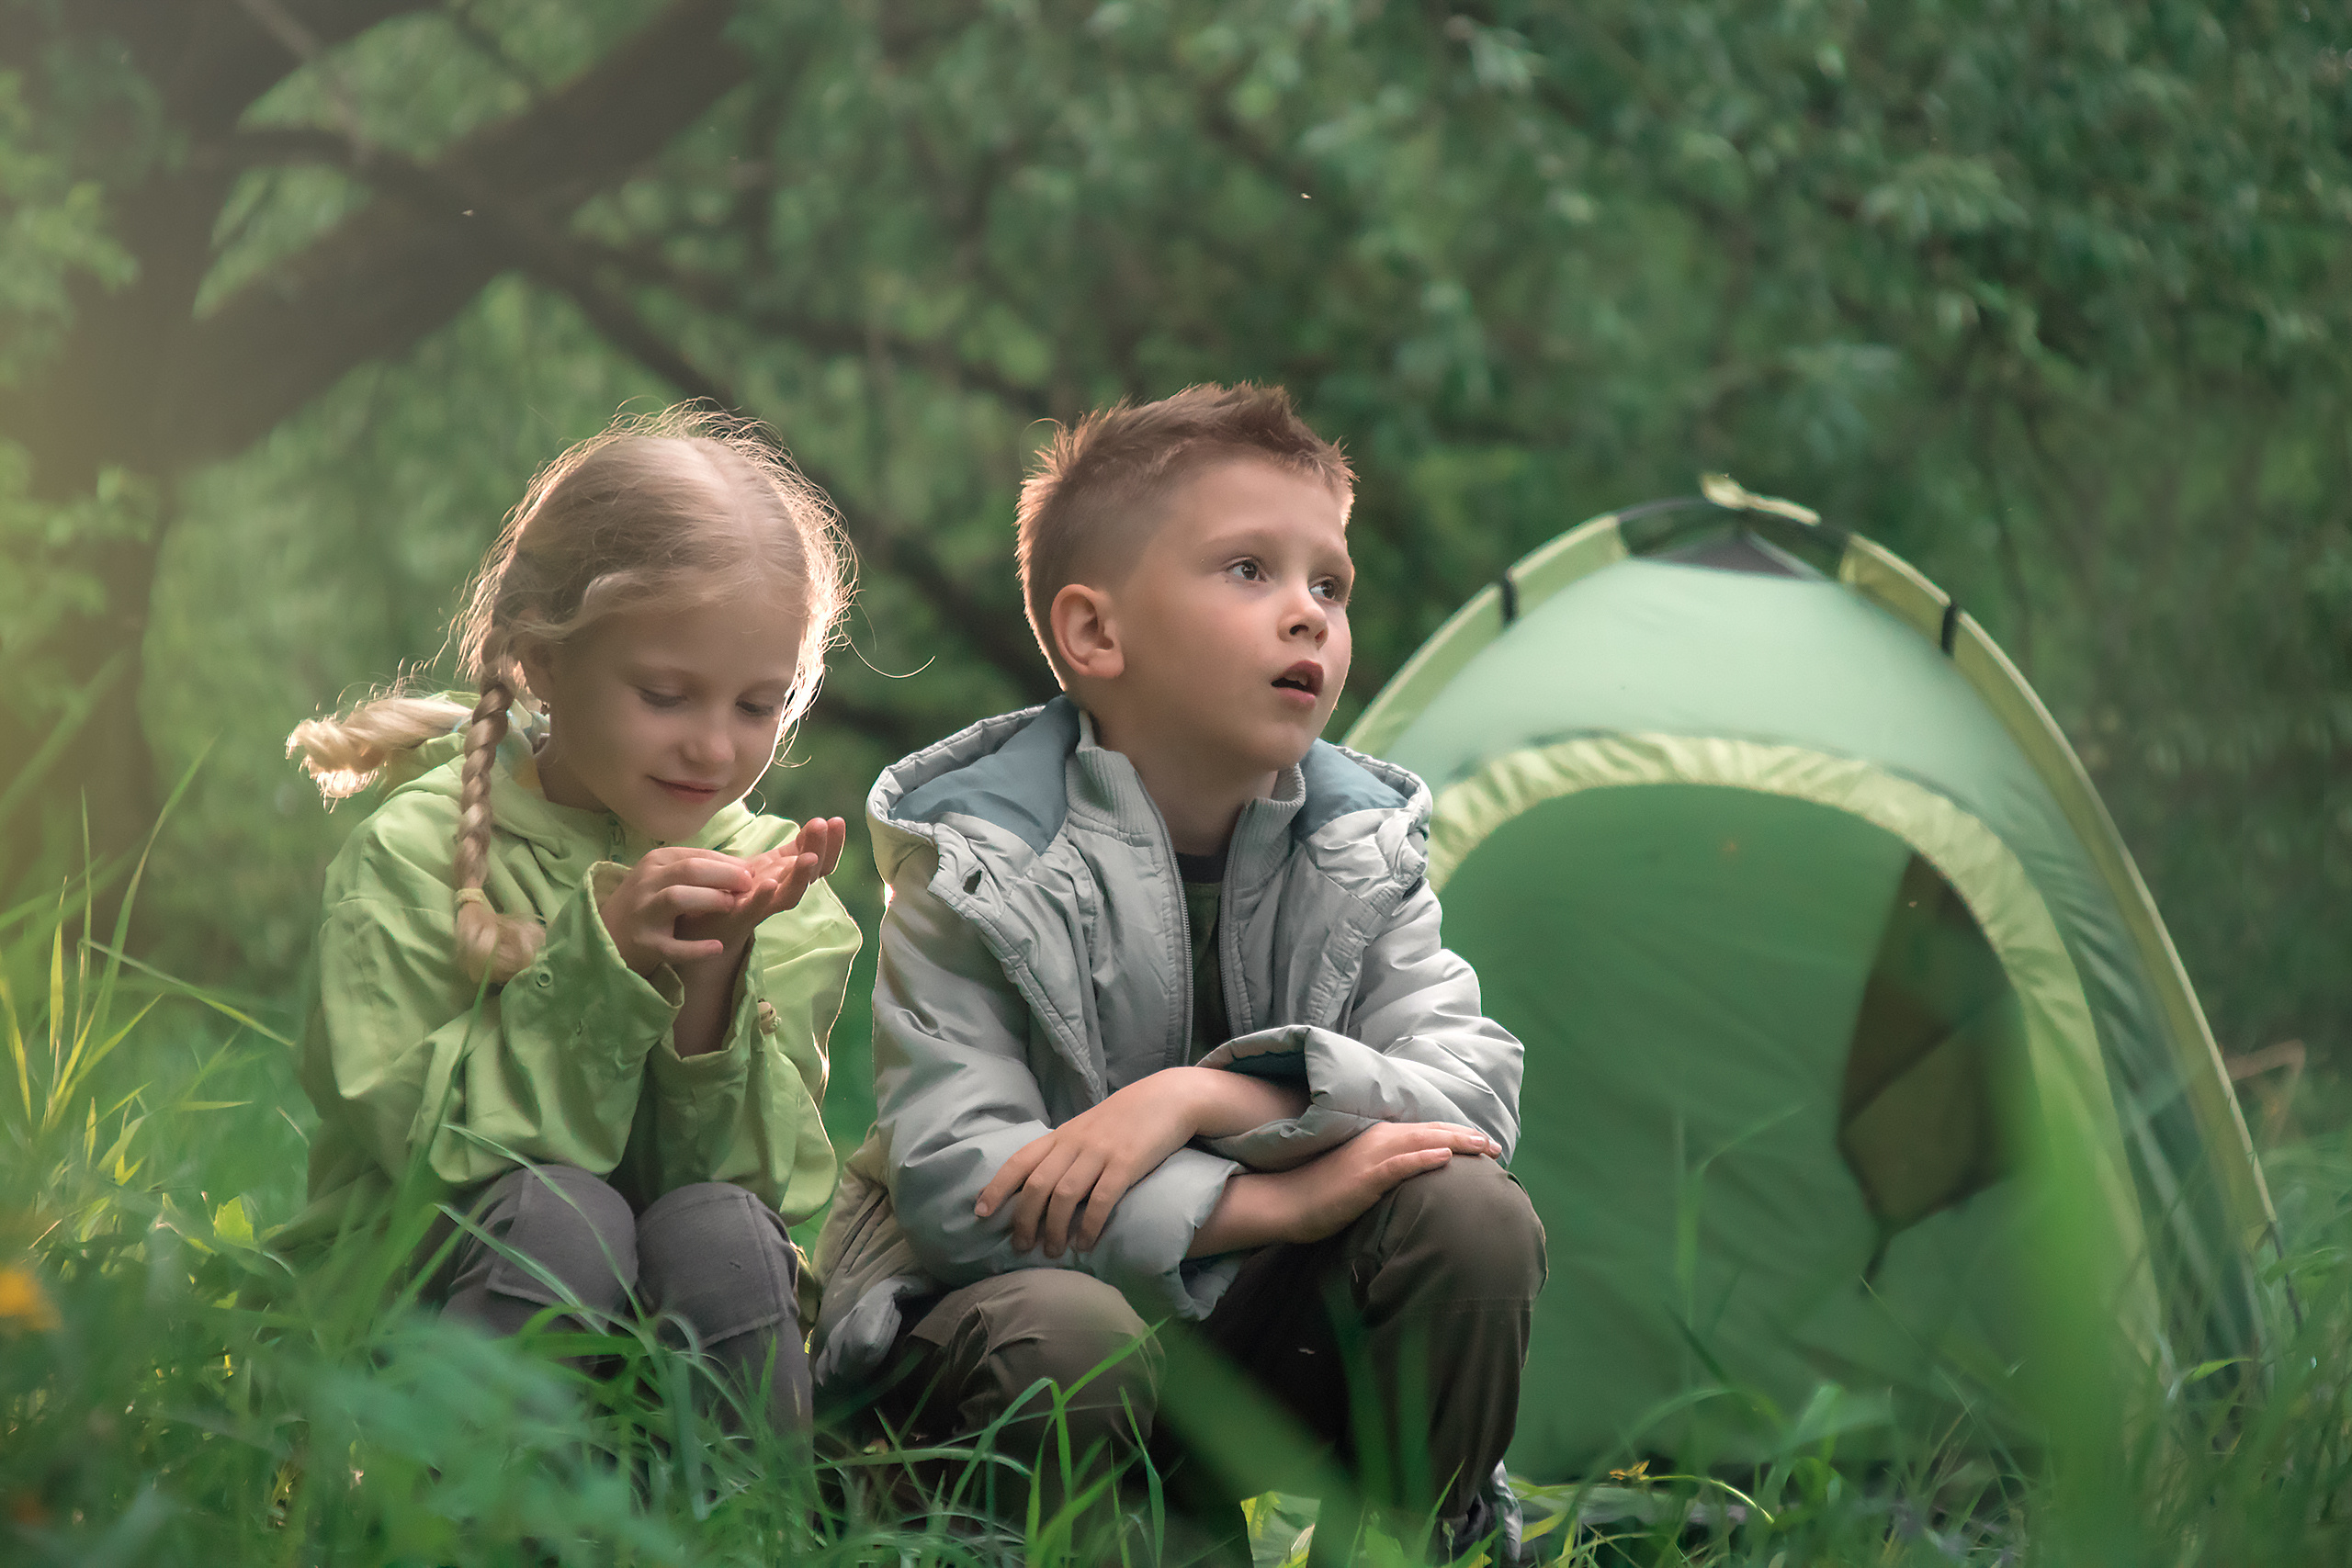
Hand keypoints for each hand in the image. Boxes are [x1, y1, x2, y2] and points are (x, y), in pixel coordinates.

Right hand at [597, 846, 758, 973]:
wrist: (606, 937)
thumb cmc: (646, 903)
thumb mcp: (664, 878)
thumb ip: (697, 871)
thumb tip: (743, 867)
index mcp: (654, 862)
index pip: (696, 856)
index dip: (727, 863)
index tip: (750, 872)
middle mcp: (646, 883)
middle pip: (689, 870)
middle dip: (724, 875)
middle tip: (748, 886)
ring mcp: (642, 913)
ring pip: (677, 898)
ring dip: (709, 900)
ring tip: (732, 907)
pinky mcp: (643, 944)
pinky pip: (672, 946)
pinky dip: (696, 948)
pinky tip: (717, 947)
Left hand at [673, 816, 847, 968]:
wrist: (706, 923)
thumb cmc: (741, 891)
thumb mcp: (770, 865)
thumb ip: (794, 849)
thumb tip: (820, 823)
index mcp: (790, 876)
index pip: (820, 861)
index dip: (832, 844)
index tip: (838, 821)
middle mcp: (782, 892)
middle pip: (809, 875)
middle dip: (819, 850)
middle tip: (822, 826)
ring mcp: (763, 906)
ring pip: (789, 895)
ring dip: (801, 877)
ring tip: (809, 858)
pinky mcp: (738, 916)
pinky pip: (754, 909)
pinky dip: (763, 898)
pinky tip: (770, 884)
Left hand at [975, 1073, 1203, 1258]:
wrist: (1167, 1098)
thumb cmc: (1124, 1120)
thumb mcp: (1086, 1130)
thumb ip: (1064, 1153)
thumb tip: (1040, 1188)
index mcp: (1061, 1135)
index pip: (1019, 1161)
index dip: (997, 1186)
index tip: (981, 1212)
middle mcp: (1075, 1143)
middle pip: (1037, 1185)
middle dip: (1024, 1220)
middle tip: (1021, 1246)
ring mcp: (1100, 1153)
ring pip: (1064, 1196)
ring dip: (1054, 1229)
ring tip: (1053, 1251)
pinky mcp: (1126, 1164)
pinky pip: (1101, 1200)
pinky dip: (1088, 1226)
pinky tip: (1085, 1244)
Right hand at [1188, 1122, 1499, 1255]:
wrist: (1286, 1202)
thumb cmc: (1320, 1192)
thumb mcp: (1358, 1174)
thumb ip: (1385, 1169)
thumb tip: (1411, 1178)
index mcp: (1376, 1138)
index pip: (1423, 1131)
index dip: (1454, 1134)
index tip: (1482, 1143)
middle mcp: (1376, 1140)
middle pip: (1429, 1132)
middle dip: (1464, 1137)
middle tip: (1494, 1146)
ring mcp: (1369, 1157)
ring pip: (1420, 1142)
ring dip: (1454, 1142)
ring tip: (1482, 1147)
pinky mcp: (1363, 1177)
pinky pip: (1399, 1165)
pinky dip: (1423, 1159)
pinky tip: (1445, 1159)